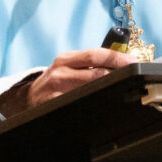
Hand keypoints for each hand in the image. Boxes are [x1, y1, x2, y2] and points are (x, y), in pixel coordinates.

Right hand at [0, 48, 133, 117]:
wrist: (27, 99)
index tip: (133, 62)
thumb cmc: (56, 82)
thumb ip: (90, 64)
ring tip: (123, 91)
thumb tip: (122, 63)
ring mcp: (55, 90)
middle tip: (134, 79)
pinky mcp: (53, 106)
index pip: (95, 54)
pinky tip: (103, 106)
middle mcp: (60, 72)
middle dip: (117, 76)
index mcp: (66, 59)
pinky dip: (93, 105)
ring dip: (108, 91)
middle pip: (95, 73)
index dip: (116, 58)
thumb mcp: (68, 67)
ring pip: (89, 90)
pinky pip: (78, 106)